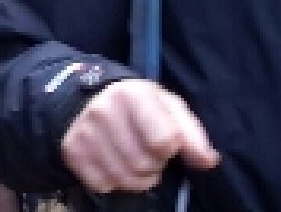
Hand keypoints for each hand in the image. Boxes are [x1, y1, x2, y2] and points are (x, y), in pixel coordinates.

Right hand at [62, 80, 220, 192]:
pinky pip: (102, 185)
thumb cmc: (138, 105)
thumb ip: (191, 133)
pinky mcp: (72, 152)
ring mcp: (85, 133)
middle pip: (143, 164)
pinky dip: (113, 182)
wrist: (89, 99)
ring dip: (136, 178)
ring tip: (134, 161)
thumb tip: (208, 161)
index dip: (170, 149)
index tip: (164, 142)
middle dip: (153, 166)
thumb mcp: (168, 107)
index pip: (164, 142)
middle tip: (147, 153)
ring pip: (124, 179)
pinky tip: (114, 164)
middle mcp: (104, 112)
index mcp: (133, 95)